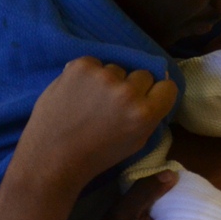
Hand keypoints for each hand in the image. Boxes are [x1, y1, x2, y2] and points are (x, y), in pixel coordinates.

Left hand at [14, 57, 177, 192]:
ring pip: (117, 69)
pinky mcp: (81, 67)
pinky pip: (94, 63)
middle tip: (113, 104)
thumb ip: (149, 116)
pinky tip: (77, 92)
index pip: (167, 87)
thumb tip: (154, 93)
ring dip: (108, 81)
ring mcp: (103, 76)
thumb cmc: (96, 155)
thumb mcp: (136, 142)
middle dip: (132, 87)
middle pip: (143, 75)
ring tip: (90, 100)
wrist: (53, 156)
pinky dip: (87, 75)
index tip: (145, 101)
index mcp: (145, 113)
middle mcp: (128, 92)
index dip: (156, 94)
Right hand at [69, 171, 197, 219]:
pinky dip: (180, 215)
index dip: (194, 195)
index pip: (200, 215)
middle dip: (192, 200)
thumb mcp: (123, 213)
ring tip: (178, 189)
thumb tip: (174, 174)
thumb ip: (146, 192)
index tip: (186, 180)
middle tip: (183, 181)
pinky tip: (172, 204)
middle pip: (200, 218)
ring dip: (186, 207)